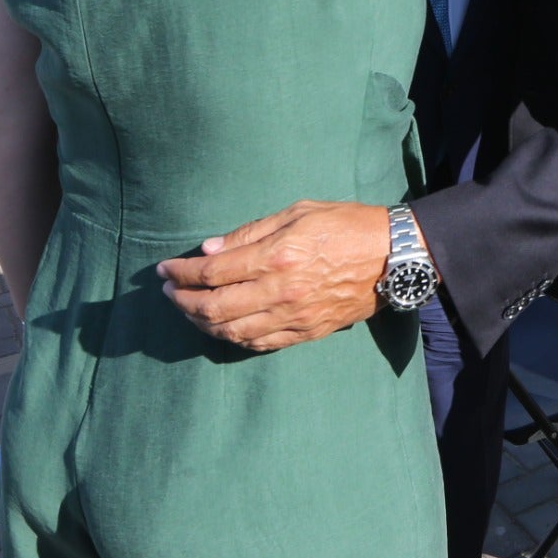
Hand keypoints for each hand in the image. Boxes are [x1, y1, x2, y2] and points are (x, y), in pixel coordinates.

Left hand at [156, 200, 390, 351]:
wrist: (393, 257)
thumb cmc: (346, 223)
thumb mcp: (297, 212)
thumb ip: (250, 232)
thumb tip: (209, 250)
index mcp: (277, 256)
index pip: (212, 272)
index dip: (181, 273)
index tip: (163, 270)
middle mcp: (281, 291)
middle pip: (215, 307)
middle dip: (182, 301)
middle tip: (167, 291)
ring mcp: (294, 317)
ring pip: (232, 332)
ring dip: (202, 324)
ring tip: (187, 310)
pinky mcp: (306, 333)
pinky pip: (259, 344)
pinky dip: (233, 339)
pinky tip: (221, 327)